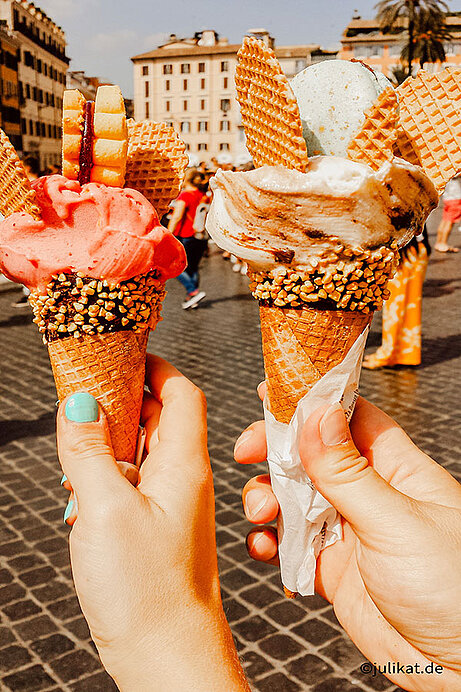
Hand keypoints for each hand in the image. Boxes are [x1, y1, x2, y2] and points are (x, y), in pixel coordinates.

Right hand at [57, 355, 248, 691]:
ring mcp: (171, 504)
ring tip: (77, 456)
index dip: (154, 367)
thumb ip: (89, 452)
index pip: (181, 393)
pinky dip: (108, 480)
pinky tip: (84, 498)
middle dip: (121, 404)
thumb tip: (80, 403)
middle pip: (158, 418)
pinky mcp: (157, 529)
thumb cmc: (148, 593)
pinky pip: (134, 486)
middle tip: (84, 402)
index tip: (120, 355)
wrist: (167, 660)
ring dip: (109, 446)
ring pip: (141, 452)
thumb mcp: (106, 509)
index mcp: (184, 463)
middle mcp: (184, 478)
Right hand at [235, 391, 460, 691]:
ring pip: (295, 496)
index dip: (312, 400)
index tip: (273, 391)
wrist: (457, 671)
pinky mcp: (333, 567)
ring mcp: (349, 530)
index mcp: (397, 469)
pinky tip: (267, 547)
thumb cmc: (454, 591)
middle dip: (276, 448)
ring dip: (268, 496)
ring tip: (260, 510)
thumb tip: (317, 416)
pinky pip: (291, 543)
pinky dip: (272, 541)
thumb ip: (347, 472)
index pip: (351, 416)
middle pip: (313, 453)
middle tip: (248, 448)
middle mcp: (371, 494)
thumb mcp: (395, 522)